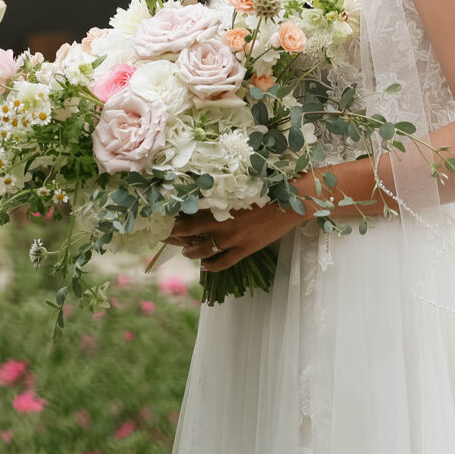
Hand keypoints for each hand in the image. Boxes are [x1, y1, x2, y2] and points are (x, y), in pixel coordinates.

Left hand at [166, 202, 306, 272]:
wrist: (291, 200)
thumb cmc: (266, 187)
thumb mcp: (238, 188)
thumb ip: (219, 195)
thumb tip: (202, 197)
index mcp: (218, 203)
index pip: (187, 212)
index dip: (173, 216)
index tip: (163, 217)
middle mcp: (221, 221)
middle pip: (188, 231)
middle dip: (174, 235)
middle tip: (163, 237)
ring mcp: (233, 237)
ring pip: (203, 249)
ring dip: (190, 252)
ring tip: (185, 252)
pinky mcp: (246, 249)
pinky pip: (224, 262)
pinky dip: (212, 266)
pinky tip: (205, 266)